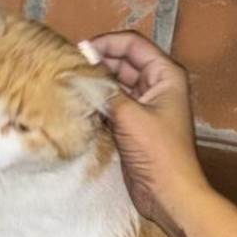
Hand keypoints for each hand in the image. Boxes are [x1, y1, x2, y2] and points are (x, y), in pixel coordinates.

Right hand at [86, 33, 207, 236]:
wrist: (169, 194)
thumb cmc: (159, 153)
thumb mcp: (130, 116)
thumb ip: (104, 91)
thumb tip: (77, 74)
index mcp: (165, 75)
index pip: (132, 44)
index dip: (106, 43)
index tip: (79, 51)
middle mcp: (157, 85)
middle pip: (123, 61)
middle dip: (97, 63)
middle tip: (68, 68)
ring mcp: (145, 105)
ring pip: (115, 83)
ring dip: (95, 83)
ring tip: (68, 83)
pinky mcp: (133, 124)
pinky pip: (112, 104)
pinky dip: (97, 102)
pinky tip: (78, 104)